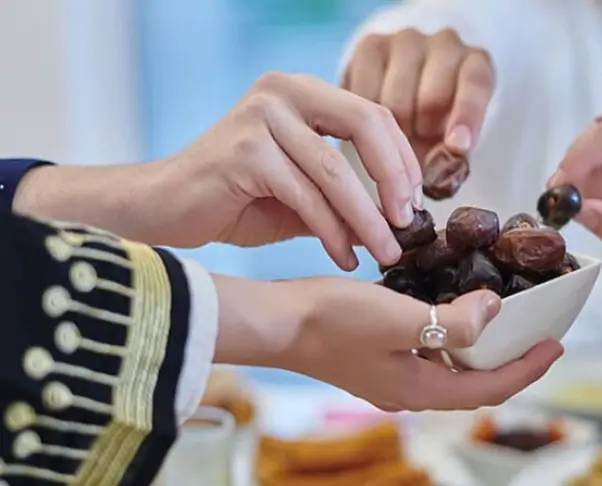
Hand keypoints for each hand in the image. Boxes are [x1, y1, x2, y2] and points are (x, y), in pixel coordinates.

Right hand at [16, 73, 422, 269]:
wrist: (164, 209)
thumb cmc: (237, 200)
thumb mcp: (303, 189)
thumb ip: (345, 190)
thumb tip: (401, 216)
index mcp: (302, 92)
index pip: (374, 114)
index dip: (403, 160)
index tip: (417, 203)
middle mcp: (283, 91)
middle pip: (366, 125)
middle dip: (395, 180)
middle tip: (409, 225)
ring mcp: (261, 117)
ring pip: (336, 172)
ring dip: (368, 220)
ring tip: (386, 253)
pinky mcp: (244, 151)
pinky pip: (306, 197)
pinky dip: (332, 232)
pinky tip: (345, 257)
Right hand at [212, 276, 562, 410]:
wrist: (276, 324)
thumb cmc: (331, 321)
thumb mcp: (399, 318)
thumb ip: (452, 322)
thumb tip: (495, 311)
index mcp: (420, 390)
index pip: (491, 389)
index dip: (528, 369)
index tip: (556, 345)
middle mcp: (410, 392)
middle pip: (475, 385)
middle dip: (511, 364)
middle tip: (537, 335)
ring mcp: (391, 379)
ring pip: (452, 372)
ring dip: (482, 353)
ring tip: (505, 324)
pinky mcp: (377, 361)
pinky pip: (429, 358)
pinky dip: (452, 342)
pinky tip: (451, 315)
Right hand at [343, 29, 494, 160]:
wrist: (409, 86)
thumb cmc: (439, 122)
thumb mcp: (453, 140)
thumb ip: (451, 159)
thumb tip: (436, 183)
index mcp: (476, 64)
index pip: (475, 86)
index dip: (467, 116)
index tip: (457, 147)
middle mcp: (444, 44)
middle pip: (431, 98)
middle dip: (422, 135)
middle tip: (416, 153)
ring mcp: (405, 41)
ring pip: (394, 100)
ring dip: (392, 132)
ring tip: (395, 140)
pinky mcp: (370, 46)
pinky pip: (362, 92)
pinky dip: (364, 120)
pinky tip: (371, 127)